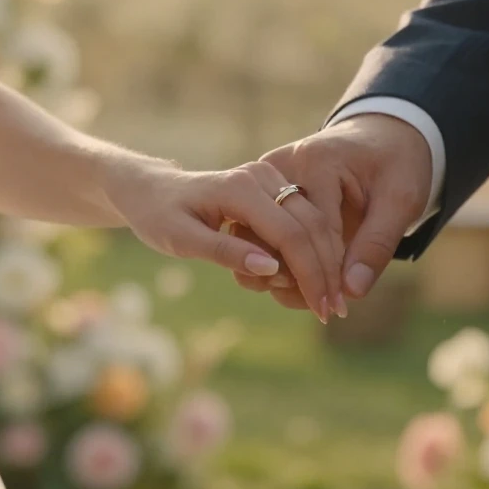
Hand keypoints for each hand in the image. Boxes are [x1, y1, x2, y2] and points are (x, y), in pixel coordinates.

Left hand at [103, 157, 343, 322]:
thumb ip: (225, 252)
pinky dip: (313, 250)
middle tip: (335, 312)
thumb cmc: (160, 216)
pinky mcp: (274, 186)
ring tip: (326, 300)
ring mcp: (270, 178)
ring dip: (325, 262)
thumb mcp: (181, 240)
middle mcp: (261, 176)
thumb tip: (271, 269)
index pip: (290, 234)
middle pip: (312, 226)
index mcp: (239, 188)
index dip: (310, 274)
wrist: (153, 190)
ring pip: (315, 222)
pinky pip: (304, 219)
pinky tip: (314, 279)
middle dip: (326, 271)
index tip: (322, 310)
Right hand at [232, 114, 431, 310]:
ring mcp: (267, 178)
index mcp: (318, 161)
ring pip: (260, 240)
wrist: (380, 136)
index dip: (328, 274)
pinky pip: (261, 235)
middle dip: (304, 280)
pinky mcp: (263, 192)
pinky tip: (305, 283)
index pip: (315, 230)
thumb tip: (351, 291)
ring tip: (317, 301)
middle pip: (280, 237)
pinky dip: (279, 263)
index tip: (340, 308)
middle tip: (329, 312)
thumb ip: (378, 243)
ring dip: (284, 276)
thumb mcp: (402, 199)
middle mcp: (282, 166)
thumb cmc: (395, 164)